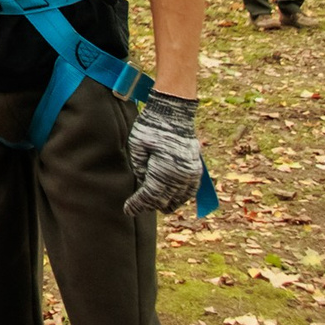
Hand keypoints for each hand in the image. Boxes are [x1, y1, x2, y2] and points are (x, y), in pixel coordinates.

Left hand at [124, 91, 204, 215]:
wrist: (174, 113)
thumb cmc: (152, 127)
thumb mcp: (137, 146)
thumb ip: (138, 167)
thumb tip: (142, 180)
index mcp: (164, 172)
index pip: (150, 197)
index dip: (138, 205)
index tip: (128, 210)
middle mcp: (180, 177)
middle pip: (164, 201)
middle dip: (149, 205)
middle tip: (136, 206)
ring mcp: (191, 174)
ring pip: (179, 200)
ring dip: (165, 203)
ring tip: (151, 202)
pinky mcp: (196, 169)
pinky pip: (190, 192)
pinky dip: (180, 197)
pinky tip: (170, 197)